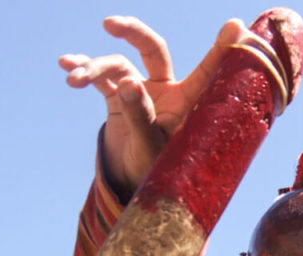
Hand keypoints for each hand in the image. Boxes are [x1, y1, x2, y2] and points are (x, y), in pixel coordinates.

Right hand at [59, 16, 250, 197]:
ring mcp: (141, 91)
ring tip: (73, 80)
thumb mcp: (149, 146)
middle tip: (110, 24)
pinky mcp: (119, 97)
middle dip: (133, 32)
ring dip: (93, 68)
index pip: (205, 71)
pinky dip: (84, 70)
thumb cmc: (153, 170)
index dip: (221, 50)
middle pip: (152, 49)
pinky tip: (67, 64)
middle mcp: (165, 90)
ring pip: (118, 65)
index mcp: (185, 102)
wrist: (132, 183)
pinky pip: (101, 78)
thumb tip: (127, 81)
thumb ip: (140, 116)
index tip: (236, 27)